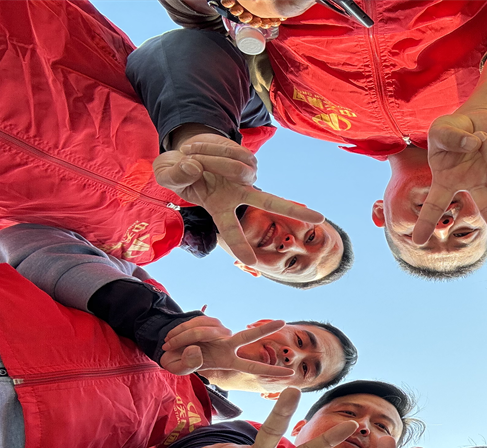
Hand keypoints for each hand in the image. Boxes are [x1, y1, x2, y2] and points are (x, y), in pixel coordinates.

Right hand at [152, 133, 325, 266]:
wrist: (185, 148)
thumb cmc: (177, 170)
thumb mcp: (166, 174)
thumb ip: (176, 175)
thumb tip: (194, 167)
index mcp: (220, 208)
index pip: (231, 230)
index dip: (239, 245)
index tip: (251, 261)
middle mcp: (239, 195)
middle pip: (270, 201)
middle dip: (294, 210)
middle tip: (319, 219)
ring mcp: (246, 176)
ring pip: (238, 169)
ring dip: (211, 160)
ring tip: (193, 157)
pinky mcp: (248, 158)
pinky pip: (236, 153)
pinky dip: (215, 149)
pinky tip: (203, 150)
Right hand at [158, 317, 295, 378]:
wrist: (167, 348)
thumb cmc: (178, 362)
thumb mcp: (180, 369)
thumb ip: (189, 364)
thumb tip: (197, 349)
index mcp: (227, 361)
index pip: (252, 367)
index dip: (271, 371)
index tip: (292, 375)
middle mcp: (227, 345)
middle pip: (247, 336)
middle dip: (265, 330)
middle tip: (282, 321)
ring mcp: (219, 333)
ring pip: (204, 332)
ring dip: (183, 338)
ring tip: (170, 345)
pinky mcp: (209, 322)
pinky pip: (194, 324)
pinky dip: (180, 331)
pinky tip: (173, 338)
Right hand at [414, 109, 486, 247]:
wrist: (475, 116)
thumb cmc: (452, 129)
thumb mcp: (439, 130)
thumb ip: (450, 137)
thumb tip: (473, 145)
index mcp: (449, 182)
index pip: (435, 206)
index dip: (427, 222)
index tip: (418, 241)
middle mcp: (474, 183)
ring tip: (478, 136)